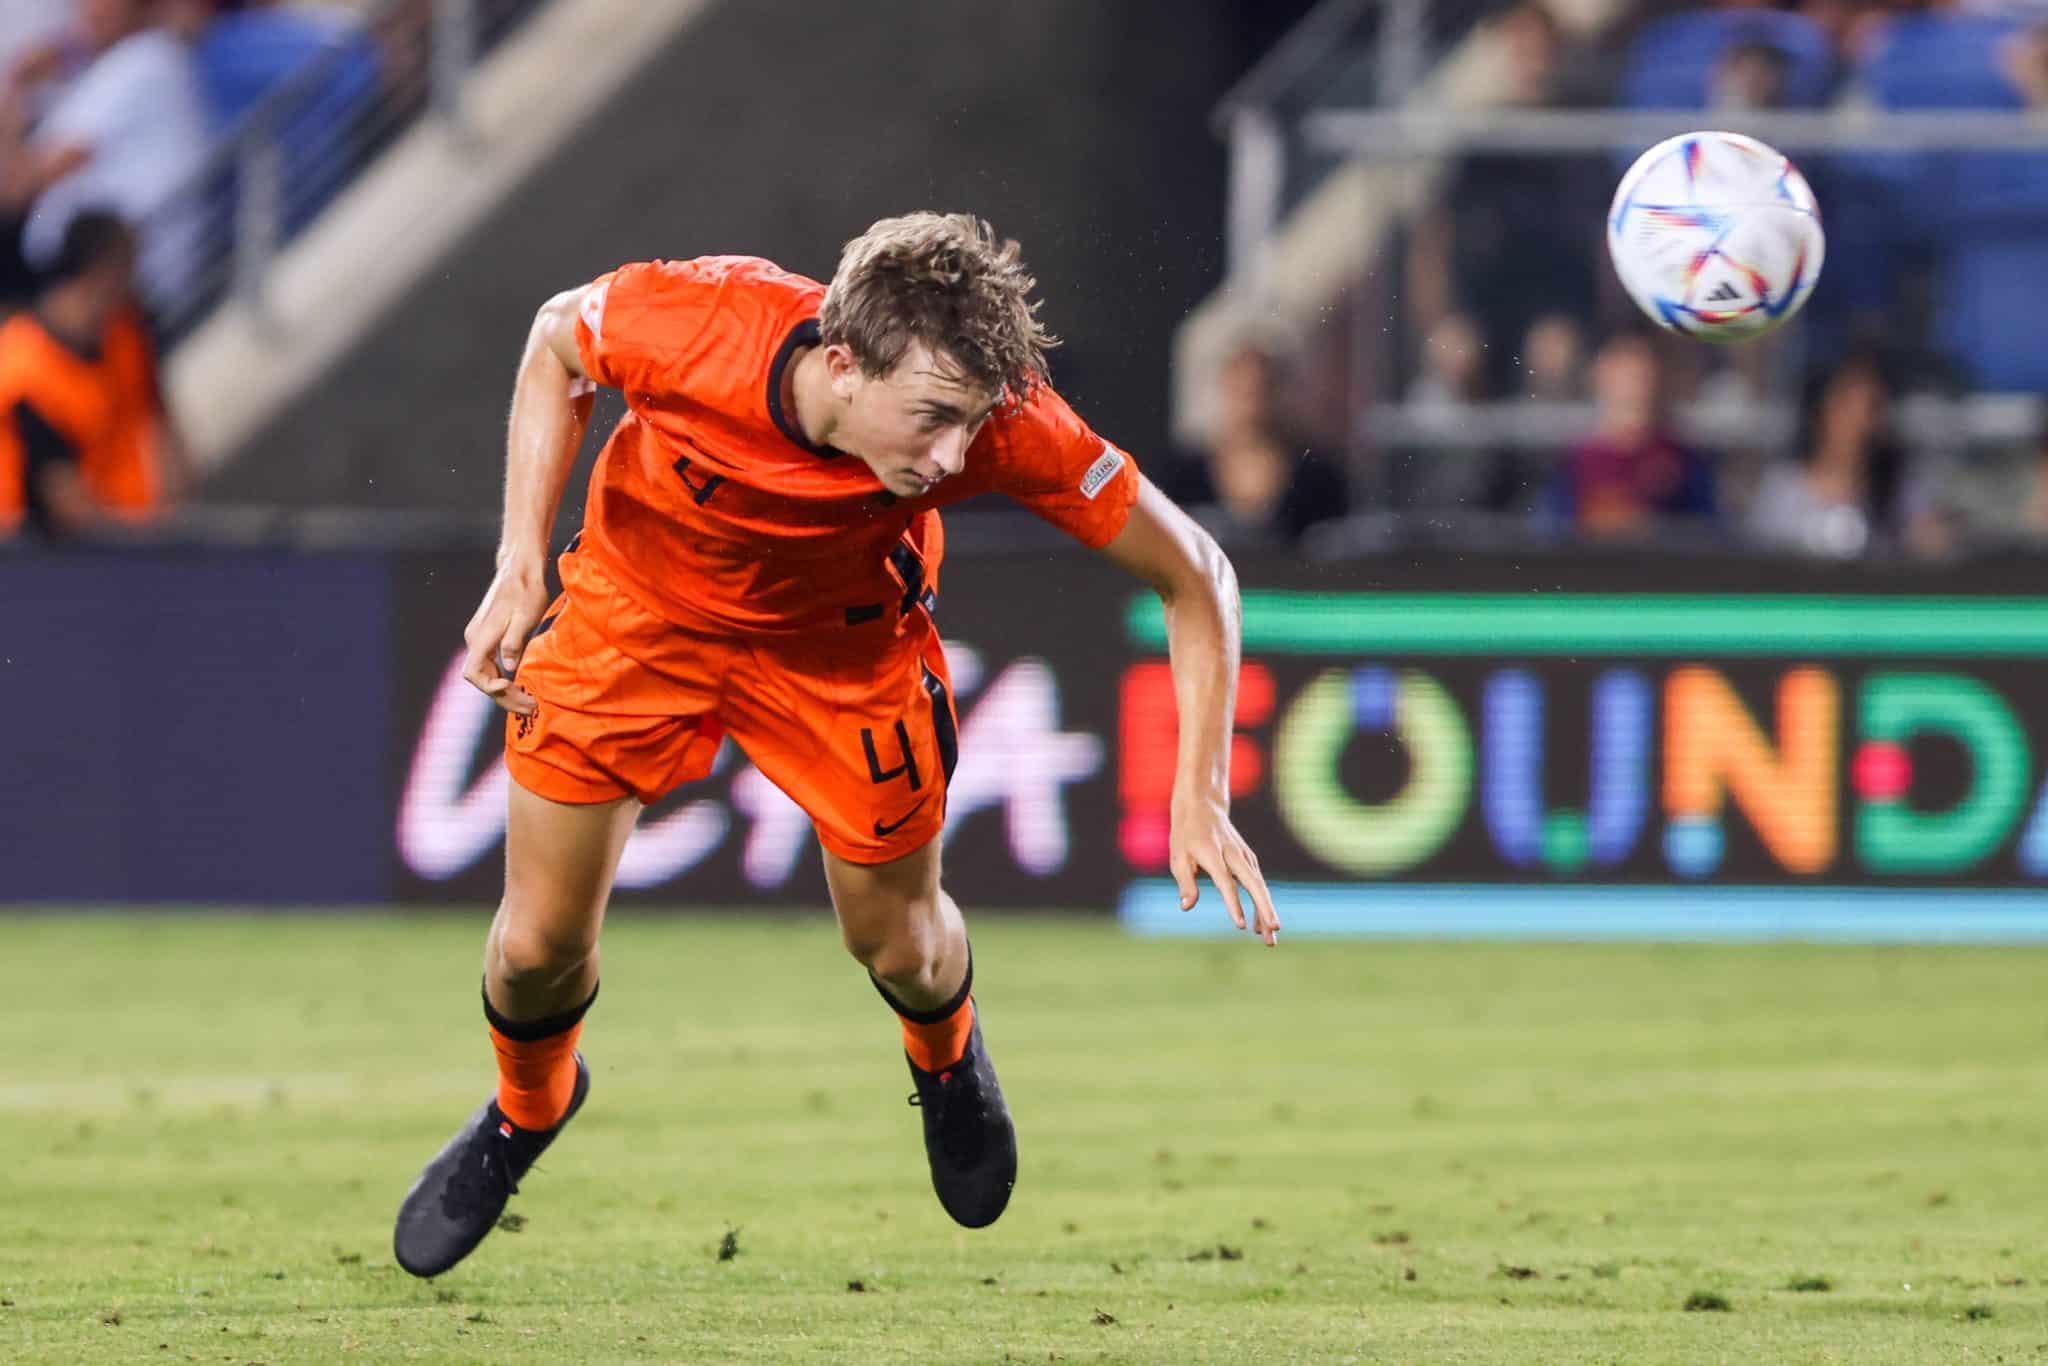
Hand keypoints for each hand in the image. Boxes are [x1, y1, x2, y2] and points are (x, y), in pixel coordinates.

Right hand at [461, 557, 548, 715]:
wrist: (519, 569)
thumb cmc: (526, 590)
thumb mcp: (526, 616)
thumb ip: (514, 642)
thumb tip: (508, 668)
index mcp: (481, 636)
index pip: (474, 674)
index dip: (491, 689)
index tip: (515, 691)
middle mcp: (475, 638)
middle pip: (481, 679)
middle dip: (504, 697)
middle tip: (530, 708)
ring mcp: (479, 638)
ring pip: (486, 673)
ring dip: (505, 691)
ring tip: (528, 702)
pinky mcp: (487, 636)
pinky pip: (490, 665)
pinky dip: (503, 679)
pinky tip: (520, 685)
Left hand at [1169, 790, 1279, 945]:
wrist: (1203, 806)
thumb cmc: (1186, 835)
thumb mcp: (1178, 857)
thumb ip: (1185, 882)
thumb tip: (1187, 907)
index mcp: (1213, 854)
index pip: (1226, 883)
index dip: (1233, 905)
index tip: (1240, 926)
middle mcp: (1234, 854)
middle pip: (1254, 884)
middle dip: (1265, 909)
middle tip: (1274, 931)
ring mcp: (1245, 856)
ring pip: (1260, 886)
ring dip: (1267, 912)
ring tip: (1270, 939)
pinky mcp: (1249, 860)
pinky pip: (1258, 885)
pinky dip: (1262, 905)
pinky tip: (1263, 926)